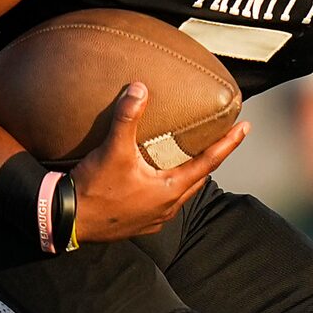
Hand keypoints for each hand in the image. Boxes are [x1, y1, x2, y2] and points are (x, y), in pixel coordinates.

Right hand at [68, 83, 248, 242]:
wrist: (67, 221)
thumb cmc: (94, 189)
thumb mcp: (112, 150)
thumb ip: (127, 118)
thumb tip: (139, 88)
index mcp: (170, 189)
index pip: (209, 161)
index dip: (229, 143)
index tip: (245, 127)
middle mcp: (168, 207)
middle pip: (199, 177)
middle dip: (212, 156)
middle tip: (223, 138)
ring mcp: (155, 219)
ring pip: (181, 192)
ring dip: (190, 173)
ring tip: (193, 155)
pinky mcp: (139, 224)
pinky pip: (163, 203)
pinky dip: (168, 187)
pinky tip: (159, 179)